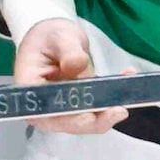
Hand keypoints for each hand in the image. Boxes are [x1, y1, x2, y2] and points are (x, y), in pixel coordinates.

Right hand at [13, 17, 125, 133]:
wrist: (54, 36)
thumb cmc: (49, 36)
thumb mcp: (59, 37)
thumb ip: (68, 51)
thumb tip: (77, 65)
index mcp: (31, 90)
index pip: (48, 113)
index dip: (69, 119)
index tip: (89, 117)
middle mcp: (45, 106)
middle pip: (69, 123)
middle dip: (96, 120)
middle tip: (120, 110)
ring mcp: (63, 108)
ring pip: (86, 121)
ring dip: (108, 111)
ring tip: (128, 91)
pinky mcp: (79, 105)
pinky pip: (96, 109)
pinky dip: (113, 98)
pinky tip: (127, 78)